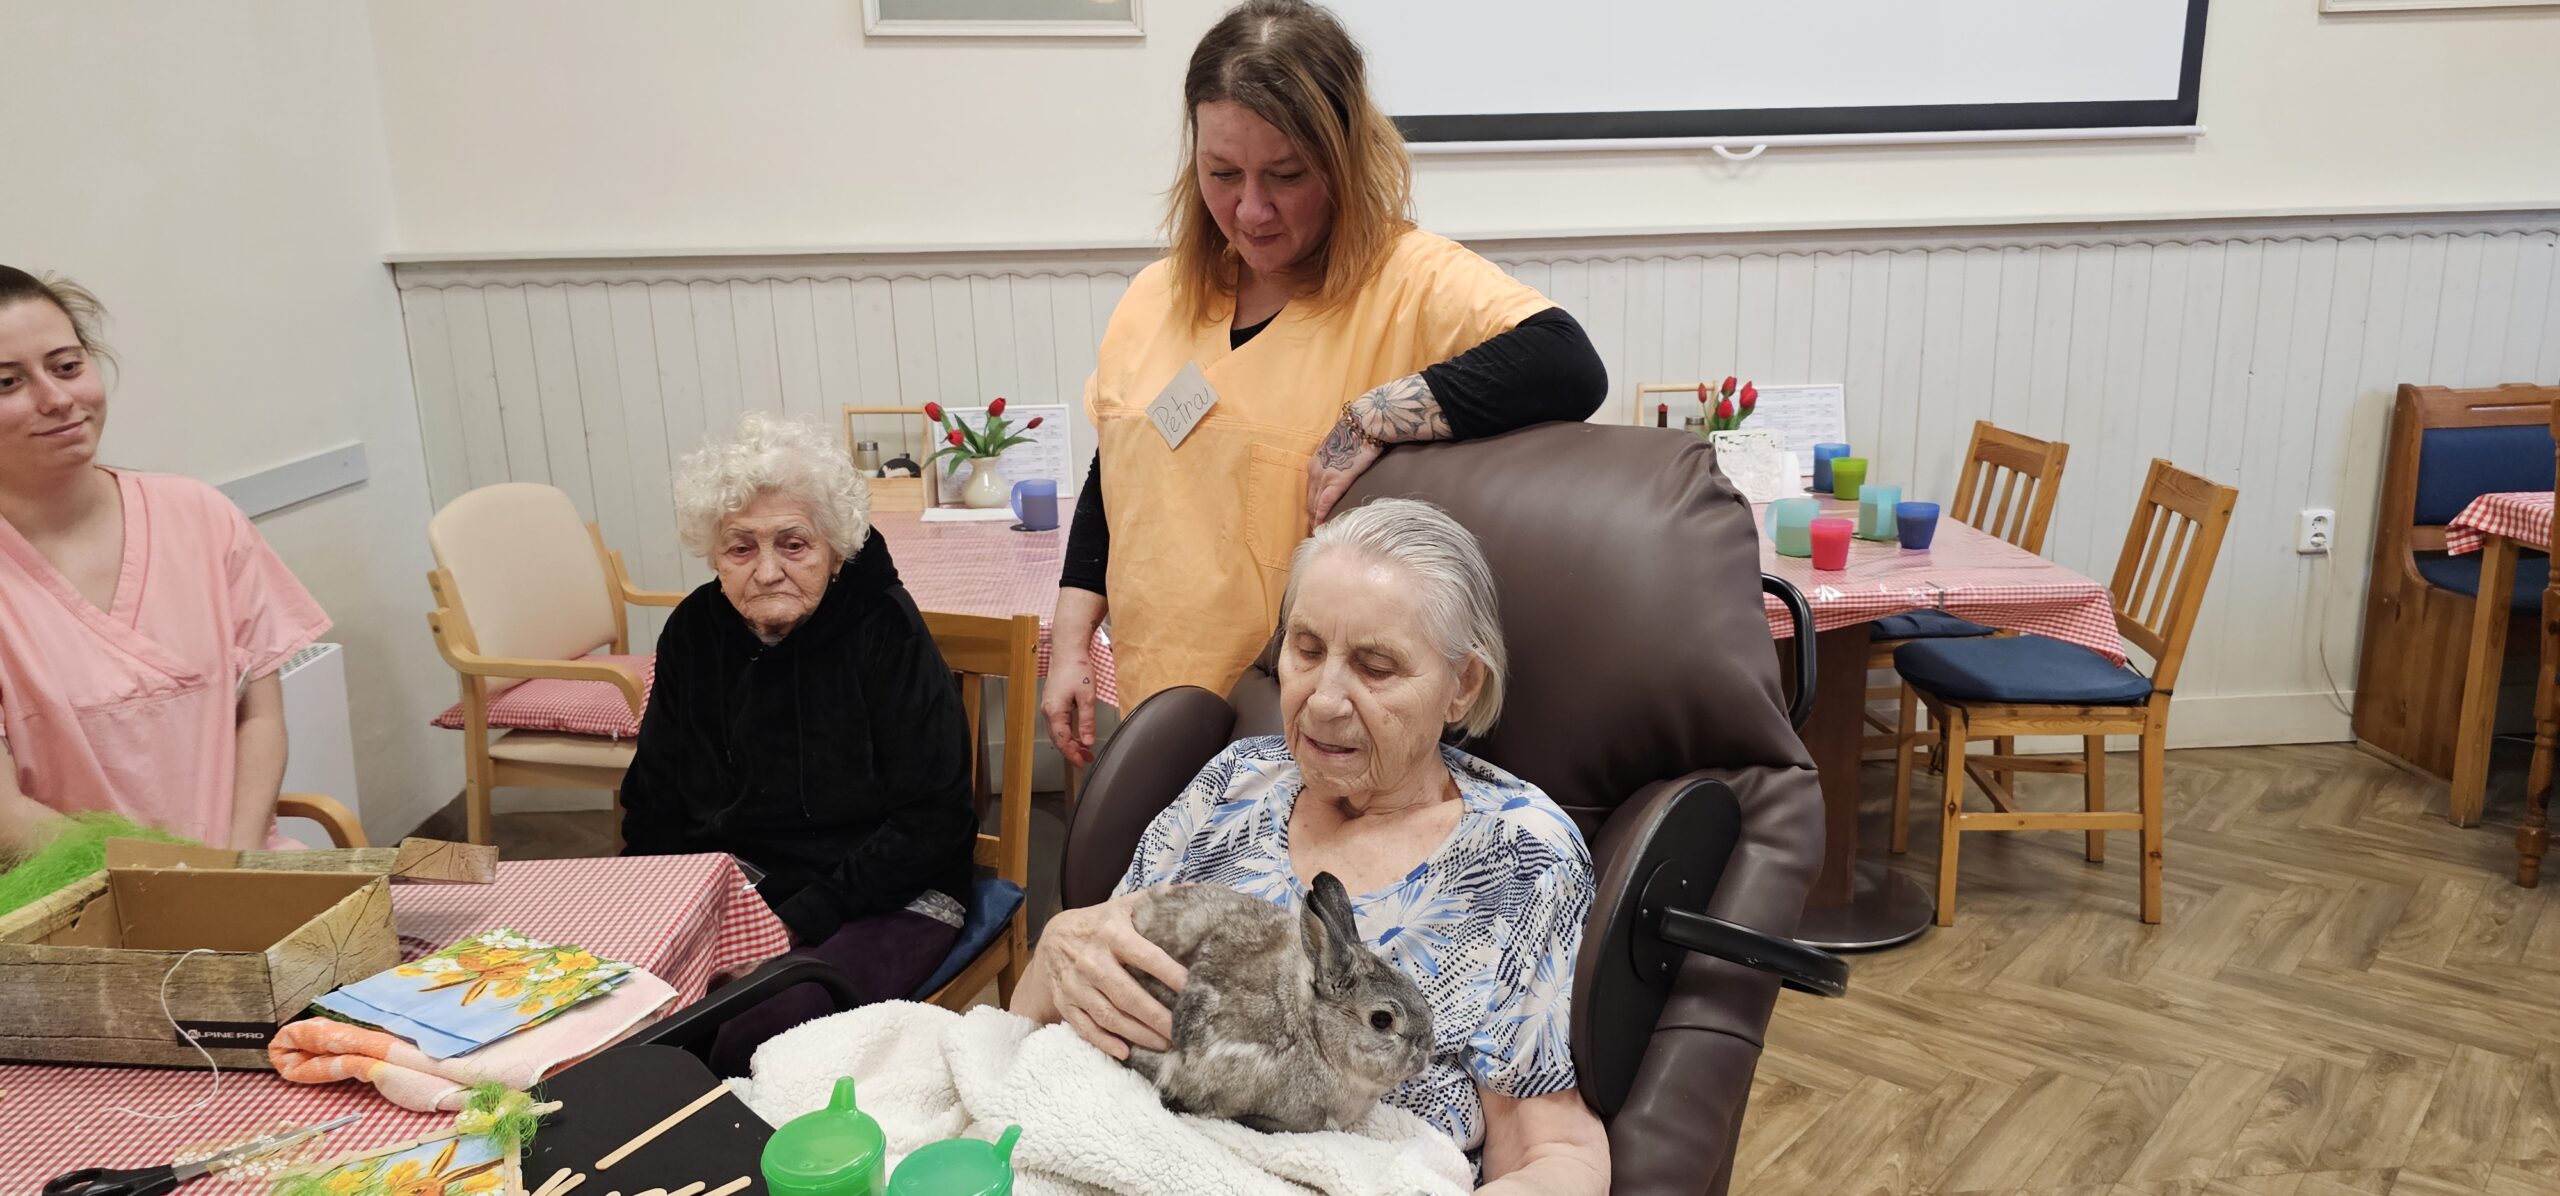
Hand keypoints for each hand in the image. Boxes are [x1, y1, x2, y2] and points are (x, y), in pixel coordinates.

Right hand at [1037, 890, 1188, 1059]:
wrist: (1052, 938)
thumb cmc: (1100, 923)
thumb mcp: (1124, 907)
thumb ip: (1158, 900)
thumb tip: (1197, 891)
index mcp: (1111, 934)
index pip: (1146, 956)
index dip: (1169, 973)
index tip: (1192, 988)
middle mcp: (1091, 960)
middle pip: (1128, 995)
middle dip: (1156, 1017)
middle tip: (1182, 1031)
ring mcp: (1076, 985)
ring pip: (1109, 1016)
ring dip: (1138, 1034)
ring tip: (1164, 1044)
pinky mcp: (1065, 1003)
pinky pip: (1085, 1027)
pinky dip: (1104, 1042)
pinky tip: (1126, 1052)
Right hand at [1040, 651, 1099, 766]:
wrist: (1067, 651)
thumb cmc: (1077, 668)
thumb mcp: (1087, 696)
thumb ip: (1087, 721)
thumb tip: (1087, 741)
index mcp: (1055, 711)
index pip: (1062, 740)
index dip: (1072, 754)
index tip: (1081, 763)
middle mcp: (1047, 711)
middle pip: (1057, 738)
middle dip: (1071, 751)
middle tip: (1086, 759)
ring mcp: (1048, 706)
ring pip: (1057, 731)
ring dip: (1069, 742)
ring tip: (1084, 750)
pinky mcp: (1052, 701)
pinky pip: (1057, 723)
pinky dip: (1066, 732)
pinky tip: (1076, 734)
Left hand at [1306, 417, 1385, 524]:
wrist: (1364, 423)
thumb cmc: (1356, 434)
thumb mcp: (1339, 449)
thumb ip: (1336, 462)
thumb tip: (1342, 472)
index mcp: (1315, 463)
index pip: (1310, 490)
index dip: (1312, 506)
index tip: (1313, 519)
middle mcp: (1314, 471)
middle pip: (1309, 500)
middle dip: (1311, 517)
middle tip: (1315, 532)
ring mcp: (1323, 476)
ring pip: (1314, 504)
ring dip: (1316, 520)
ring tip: (1319, 534)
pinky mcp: (1336, 480)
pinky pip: (1324, 503)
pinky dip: (1322, 516)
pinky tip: (1322, 526)